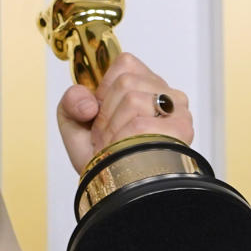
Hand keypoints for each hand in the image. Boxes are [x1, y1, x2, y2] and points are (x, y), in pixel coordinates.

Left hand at [56, 53, 193, 173]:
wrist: (113, 188)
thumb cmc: (100, 157)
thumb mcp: (74, 124)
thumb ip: (71, 101)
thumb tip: (87, 103)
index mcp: (145, 85)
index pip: (124, 63)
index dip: (104, 90)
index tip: (102, 114)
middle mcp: (166, 95)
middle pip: (126, 82)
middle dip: (106, 115)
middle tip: (109, 137)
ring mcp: (177, 111)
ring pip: (132, 100)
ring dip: (114, 130)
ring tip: (118, 146)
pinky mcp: (180, 130)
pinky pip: (140, 125)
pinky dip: (123, 141)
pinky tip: (127, 152)